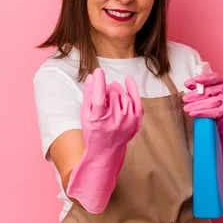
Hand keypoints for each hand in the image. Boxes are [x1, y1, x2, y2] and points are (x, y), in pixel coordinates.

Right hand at [66, 68, 142, 213]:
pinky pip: (136, 100)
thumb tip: (92, 77)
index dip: (100, 82)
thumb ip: (88, 95)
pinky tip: (127, 80)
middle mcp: (115, 121)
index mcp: (99, 119)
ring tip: (111, 92)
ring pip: (124, 95)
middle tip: (103, 91)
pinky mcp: (136, 121)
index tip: (98, 71)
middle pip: (112, 93)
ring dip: (117, 89)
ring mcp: (127, 121)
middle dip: (107, 88)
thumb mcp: (85, 115)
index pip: (100, 96)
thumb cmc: (93, 131)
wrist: (106, 151)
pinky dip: (132, 89)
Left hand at [183, 73, 222, 119]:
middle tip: (185, 98)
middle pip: (209, 91)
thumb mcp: (205, 92)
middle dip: (195, 95)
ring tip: (187, 108)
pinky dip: (202, 113)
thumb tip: (188, 84)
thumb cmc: (213, 102)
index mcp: (221, 82)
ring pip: (210, 102)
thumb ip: (197, 87)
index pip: (214, 78)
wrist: (222, 117)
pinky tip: (193, 113)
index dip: (205, 78)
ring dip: (196, 105)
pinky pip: (213, 112)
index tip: (196, 79)